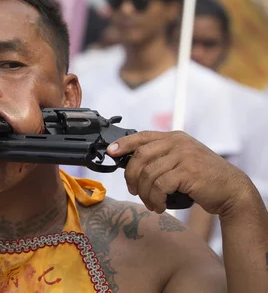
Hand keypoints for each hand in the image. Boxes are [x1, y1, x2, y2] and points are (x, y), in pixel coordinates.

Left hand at [107, 131, 253, 215]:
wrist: (231, 190)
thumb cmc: (203, 177)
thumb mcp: (182, 159)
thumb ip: (162, 157)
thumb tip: (132, 165)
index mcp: (174, 137)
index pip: (142, 136)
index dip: (123, 144)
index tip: (110, 152)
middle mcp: (177, 143)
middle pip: (140, 156)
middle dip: (131, 176)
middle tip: (133, 190)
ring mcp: (183, 156)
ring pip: (148, 174)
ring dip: (145, 193)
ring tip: (151, 204)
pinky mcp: (187, 171)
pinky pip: (160, 186)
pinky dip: (156, 198)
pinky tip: (160, 206)